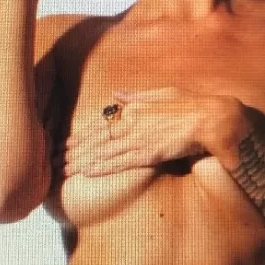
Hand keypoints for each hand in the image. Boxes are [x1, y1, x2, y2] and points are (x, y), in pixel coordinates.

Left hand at [63, 87, 242, 179]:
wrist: (210, 119)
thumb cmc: (190, 105)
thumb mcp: (161, 93)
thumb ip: (137, 96)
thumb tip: (116, 95)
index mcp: (133, 109)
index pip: (100, 125)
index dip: (80, 136)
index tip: (64, 144)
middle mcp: (131, 124)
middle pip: (95, 140)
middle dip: (73, 151)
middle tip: (53, 160)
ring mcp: (139, 140)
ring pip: (102, 152)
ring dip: (80, 162)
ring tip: (62, 170)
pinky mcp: (148, 154)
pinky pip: (120, 162)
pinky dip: (101, 167)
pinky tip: (86, 172)